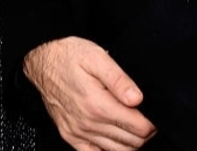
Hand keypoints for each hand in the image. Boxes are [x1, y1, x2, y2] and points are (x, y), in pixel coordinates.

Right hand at [23, 37, 156, 150]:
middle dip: (144, 133)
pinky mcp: (70, 136)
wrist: (42, 59)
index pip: (138, 127)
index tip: (154, 116)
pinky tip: (114, 142)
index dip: (151, 123)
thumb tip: (138, 98)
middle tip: (147, 120)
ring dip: (130, 143)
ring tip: (133, 127)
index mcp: (98, 105)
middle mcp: (88, 123)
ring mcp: (78, 132)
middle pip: (130, 142)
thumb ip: (118, 78)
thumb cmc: (68, 55)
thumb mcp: (96, 57)